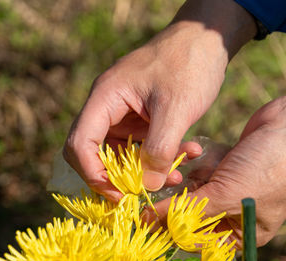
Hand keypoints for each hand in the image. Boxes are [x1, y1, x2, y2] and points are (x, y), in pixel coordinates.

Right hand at [63, 0, 255, 200]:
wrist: (205, 40)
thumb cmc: (189, 64)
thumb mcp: (176, 108)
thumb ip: (160, 148)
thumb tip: (148, 186)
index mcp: (105, 98)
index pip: (79, 143)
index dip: (92, 173)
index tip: (118, 194)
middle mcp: (108, 107)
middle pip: (94, 151)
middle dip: (116, 176)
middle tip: (140, 192)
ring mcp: (124, 112)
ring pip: (122, 152)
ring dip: (144, 168)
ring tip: (177, 174)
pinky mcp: (141, 117)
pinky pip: (142, 144)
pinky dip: (159, 155)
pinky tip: (187, 153)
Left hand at [142, 84, 285, 246]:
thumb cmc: (268, 170)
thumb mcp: (226, 195)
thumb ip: (188, 209)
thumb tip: (152, 219)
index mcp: (237, 231)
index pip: (194, 238)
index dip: (169, 228)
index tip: (147, 214)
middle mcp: (230, 211)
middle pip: (189, 211)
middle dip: (180, 194)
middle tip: (170, 180)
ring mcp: (226, 185)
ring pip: (192, 185)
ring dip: (192, 172)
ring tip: (199, 160)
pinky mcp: (223, 164)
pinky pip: (200, 166)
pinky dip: (201, 158)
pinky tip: (203, 150)